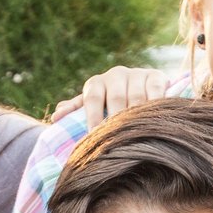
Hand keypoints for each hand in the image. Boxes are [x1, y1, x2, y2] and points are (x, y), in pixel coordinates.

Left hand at [54, 66, 169, 128]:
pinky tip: (155, 119)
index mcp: (96, 83)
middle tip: (118, 139)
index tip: (95, 136)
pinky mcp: (155, 76)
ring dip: (138, 115)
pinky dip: (156, 104)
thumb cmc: (110, 104)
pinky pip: (155, 90)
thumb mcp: (93, 107)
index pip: (93, 99)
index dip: (93, 118)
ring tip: (137, 133)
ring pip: (137, 97)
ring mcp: (136, 73)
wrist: (141, 88)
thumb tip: (56, 117)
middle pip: (116, 98)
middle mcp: (115, 74)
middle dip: (117, 120)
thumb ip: (76, 111)